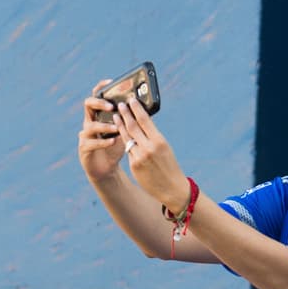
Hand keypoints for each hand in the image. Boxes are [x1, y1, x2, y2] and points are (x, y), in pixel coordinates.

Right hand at [78, 81, 124, 181]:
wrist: (107, 169)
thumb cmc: (116, 148)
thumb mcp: (125, 132)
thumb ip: (130, 121)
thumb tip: (145, 108)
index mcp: (99, 115)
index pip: (97, 96)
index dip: (101, 88)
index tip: (110, 82)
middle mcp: (89, 122)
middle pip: (88, 105)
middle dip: (99, 103)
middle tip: (111, 106)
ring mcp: (85, 135)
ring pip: (90, 125)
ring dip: (104, 125)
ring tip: (115, 127)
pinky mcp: (84, 149)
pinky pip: (91, 143)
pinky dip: (102, 142)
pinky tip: (112, 141)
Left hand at [115, 97, 190, 212]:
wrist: (172, 188)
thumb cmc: (170, 166)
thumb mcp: (165, 148)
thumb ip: (153, 136)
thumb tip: (143, 123)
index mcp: (159, 141)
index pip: (144, 120)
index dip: (136, 109)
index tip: (131, 100)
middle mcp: (148, 147)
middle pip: (132, 126)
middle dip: (125, 114)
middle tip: (119, 105)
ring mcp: (139, 156)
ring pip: (126, 137)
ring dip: (120, 126)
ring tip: (115, 117)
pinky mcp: (134, 165)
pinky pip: (127, 150)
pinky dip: (124, 141)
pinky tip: (120, 135)